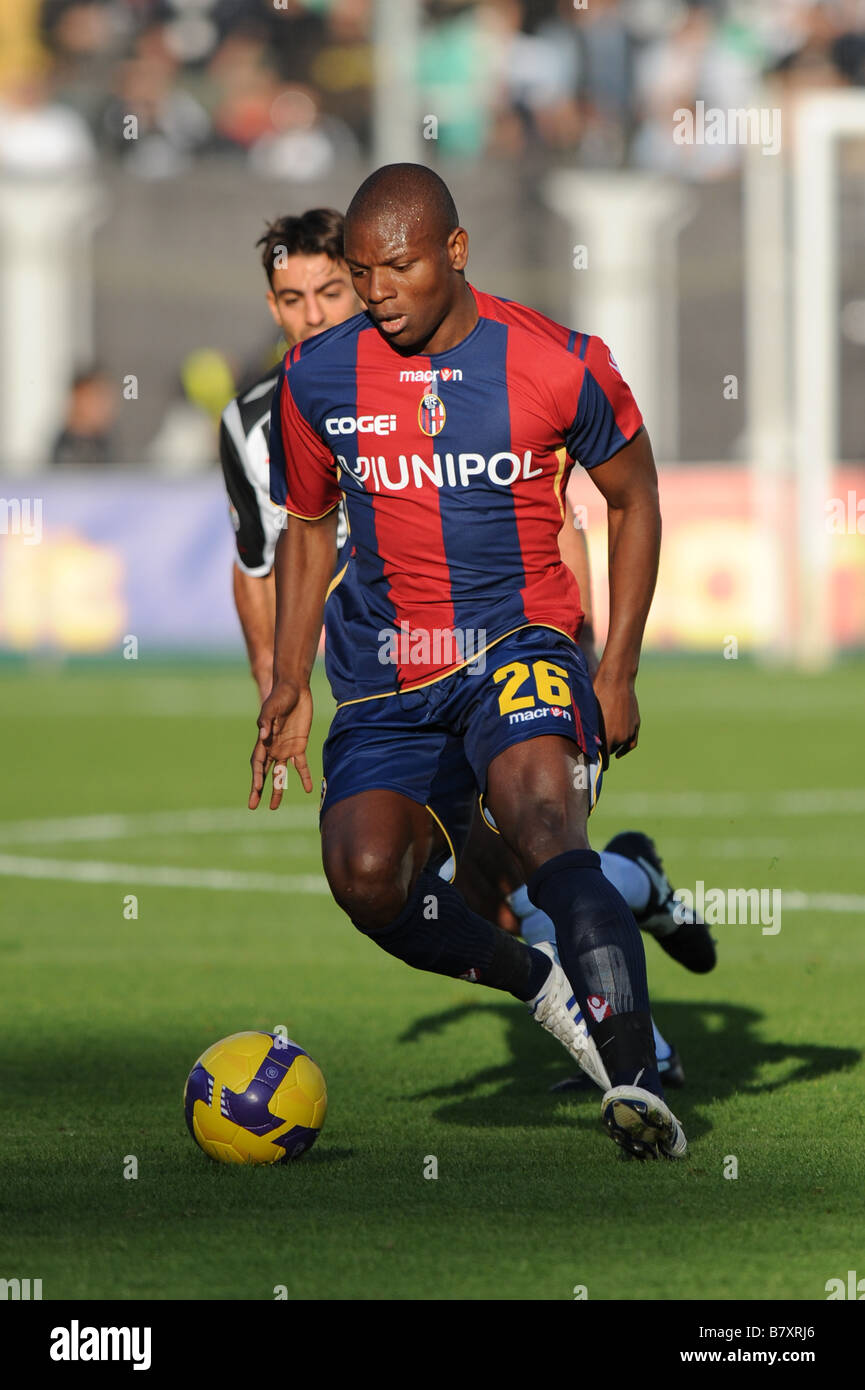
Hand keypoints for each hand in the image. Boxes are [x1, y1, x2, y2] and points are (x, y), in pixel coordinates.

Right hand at [248, 682, 313, 808]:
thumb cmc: (280, 696)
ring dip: (277, 789)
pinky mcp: (299, 745)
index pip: (258, 763)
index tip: (257, 789)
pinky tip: (308, 789)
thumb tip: (262, 734)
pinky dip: (304, 776)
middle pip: (264, 773)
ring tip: (274, 807)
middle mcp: (272, 748)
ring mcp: (285, 748)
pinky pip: (301, 765)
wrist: (295, 689)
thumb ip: (265, 720)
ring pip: (280, 774)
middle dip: (259, 789)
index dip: (257, 776)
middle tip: (253, 806)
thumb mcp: (271, 706)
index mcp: (264, 741)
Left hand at [593, 667, 638, 758]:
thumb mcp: (588, 716)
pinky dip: (624, 748)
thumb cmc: (597, 696)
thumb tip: (584, 747)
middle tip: (593, 748)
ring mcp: (629, 732)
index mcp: (606, 738)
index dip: (595, 763)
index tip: (590, 764)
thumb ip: (589, 734)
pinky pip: (630, 743)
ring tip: (603, 742)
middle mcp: (619, 739)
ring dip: (612, 746)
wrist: (616, 680)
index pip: (601, 761)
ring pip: (619, 747)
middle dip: (601, 751)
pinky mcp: (635, 725)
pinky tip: (620, 753)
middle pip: (608, 753)